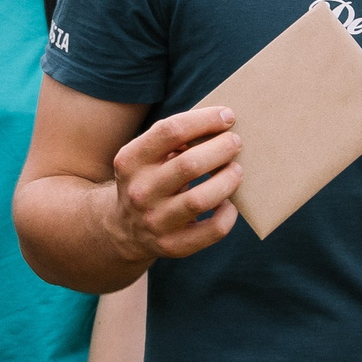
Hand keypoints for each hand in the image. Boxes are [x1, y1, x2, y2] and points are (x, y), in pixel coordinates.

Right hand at [109, 106, 241, 262]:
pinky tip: (229, 204)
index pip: (170, 131)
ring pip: (201, 199)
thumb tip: (222, 119)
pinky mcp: (172, 245)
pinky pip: (212, 230)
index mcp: (130, 161)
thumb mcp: (147, 156)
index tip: (228, 116)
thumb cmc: (150, 179)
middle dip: (221, 149)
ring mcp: (155, 221)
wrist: (124, 228)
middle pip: (189, 165)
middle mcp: (139, 191)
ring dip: (228, 180)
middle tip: (236, 142)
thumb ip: (173, 138)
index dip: (204, 120)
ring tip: (237, 170)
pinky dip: (228, 214)